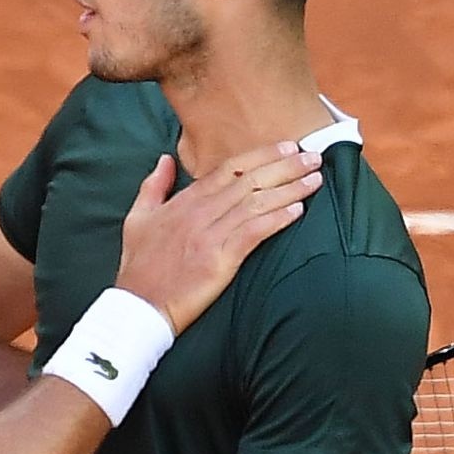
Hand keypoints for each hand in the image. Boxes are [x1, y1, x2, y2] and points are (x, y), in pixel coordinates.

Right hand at [114, 141, 321, 334]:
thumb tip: (165, 159)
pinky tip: (297, 210)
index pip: (229, 169)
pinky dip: (276, 219)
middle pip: (249, 181)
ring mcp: (210, 235)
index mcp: (185, 201)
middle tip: (313, 157)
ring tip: (314, 180)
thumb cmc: (139, 266)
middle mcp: (199, 212)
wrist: (138, 306)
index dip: (261, 156)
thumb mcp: (138, 218)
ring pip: (256, 203)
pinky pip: (253, 233)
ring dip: (289, 189)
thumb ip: (153, 186)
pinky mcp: (218, 260)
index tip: (286, 147)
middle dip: (284, 166)